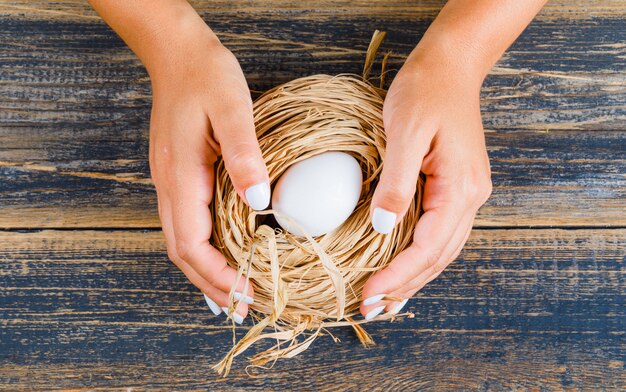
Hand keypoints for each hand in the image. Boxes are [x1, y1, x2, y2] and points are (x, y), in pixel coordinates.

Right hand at [148, 29, 270, 323]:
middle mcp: (169, 186)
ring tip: (236, 294)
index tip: (248, 295)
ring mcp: (171, 182)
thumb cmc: (206, 76)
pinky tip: (224, 257)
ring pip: (183, 242)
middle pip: (183, 253)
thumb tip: (261, 204)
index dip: (218, 276)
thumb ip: (245, 157)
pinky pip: (188, 225)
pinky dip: (206, 251)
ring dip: (208, 273)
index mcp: (180, 176)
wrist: (177, 53)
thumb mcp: (232, 109)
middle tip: (246, 308)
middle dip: (212, 285)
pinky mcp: (179, 175)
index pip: (192, 244)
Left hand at [360, 51, 491, 318]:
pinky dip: (419, 256)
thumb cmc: (426, 91)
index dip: (397, 276)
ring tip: (385, 301)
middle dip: (405, 287)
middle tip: (371, 310)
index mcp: (460, 188)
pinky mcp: (455, 188)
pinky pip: (438, 232)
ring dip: (413, 278)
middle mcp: (470, 198)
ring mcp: (466, 194)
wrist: (449, 66)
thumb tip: (384, 229)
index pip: (428, 247)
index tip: (368, 296)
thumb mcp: (405, 132)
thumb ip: (396, 183)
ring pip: (441, 250)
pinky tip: (402, 266)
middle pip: (438, 257)